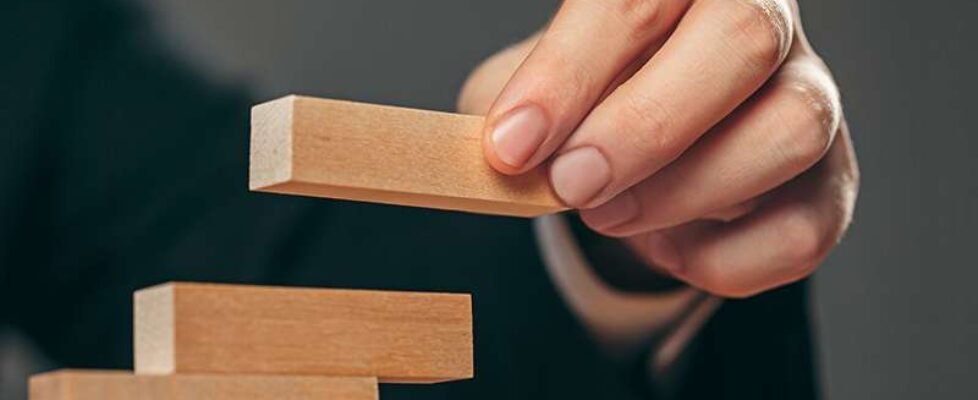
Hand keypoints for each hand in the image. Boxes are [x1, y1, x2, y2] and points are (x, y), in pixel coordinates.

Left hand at [458, 0, 858, 296]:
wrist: (641, 138)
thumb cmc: (589, 98)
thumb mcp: (535, 87)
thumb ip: (518, 108)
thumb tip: (509, 148)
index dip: (570, 73)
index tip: (512, 145)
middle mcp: (763, 20)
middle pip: (743, 38)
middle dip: (644, 126)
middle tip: (570, 184)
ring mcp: (810, 96)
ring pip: (790, 130)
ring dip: (684, 192)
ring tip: (609, 216)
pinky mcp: (831, 182)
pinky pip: (803, 230)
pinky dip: (722, 260)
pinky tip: (669, 246)